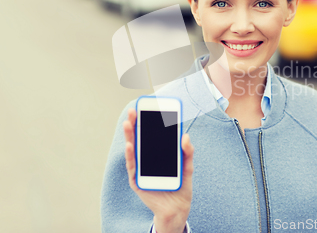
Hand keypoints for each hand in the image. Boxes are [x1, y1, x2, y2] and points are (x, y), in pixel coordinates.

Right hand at [124, 108, 193, 232]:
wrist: (178, 208)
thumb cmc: (181, 185)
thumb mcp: (188, 166)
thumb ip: (188, 151)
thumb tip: (185, 136)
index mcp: (159, 154)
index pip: (152, 134)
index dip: (149, 121)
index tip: (147, 107)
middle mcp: (147, 159)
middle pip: (139, 139)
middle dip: (136, 124)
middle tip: (133, 110)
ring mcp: (141, 169)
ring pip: (133, 149)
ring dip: (129, 136)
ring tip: (128, 122)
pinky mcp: (137, 180)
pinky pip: (133, 166)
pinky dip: (130, 155)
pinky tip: (130, 144)